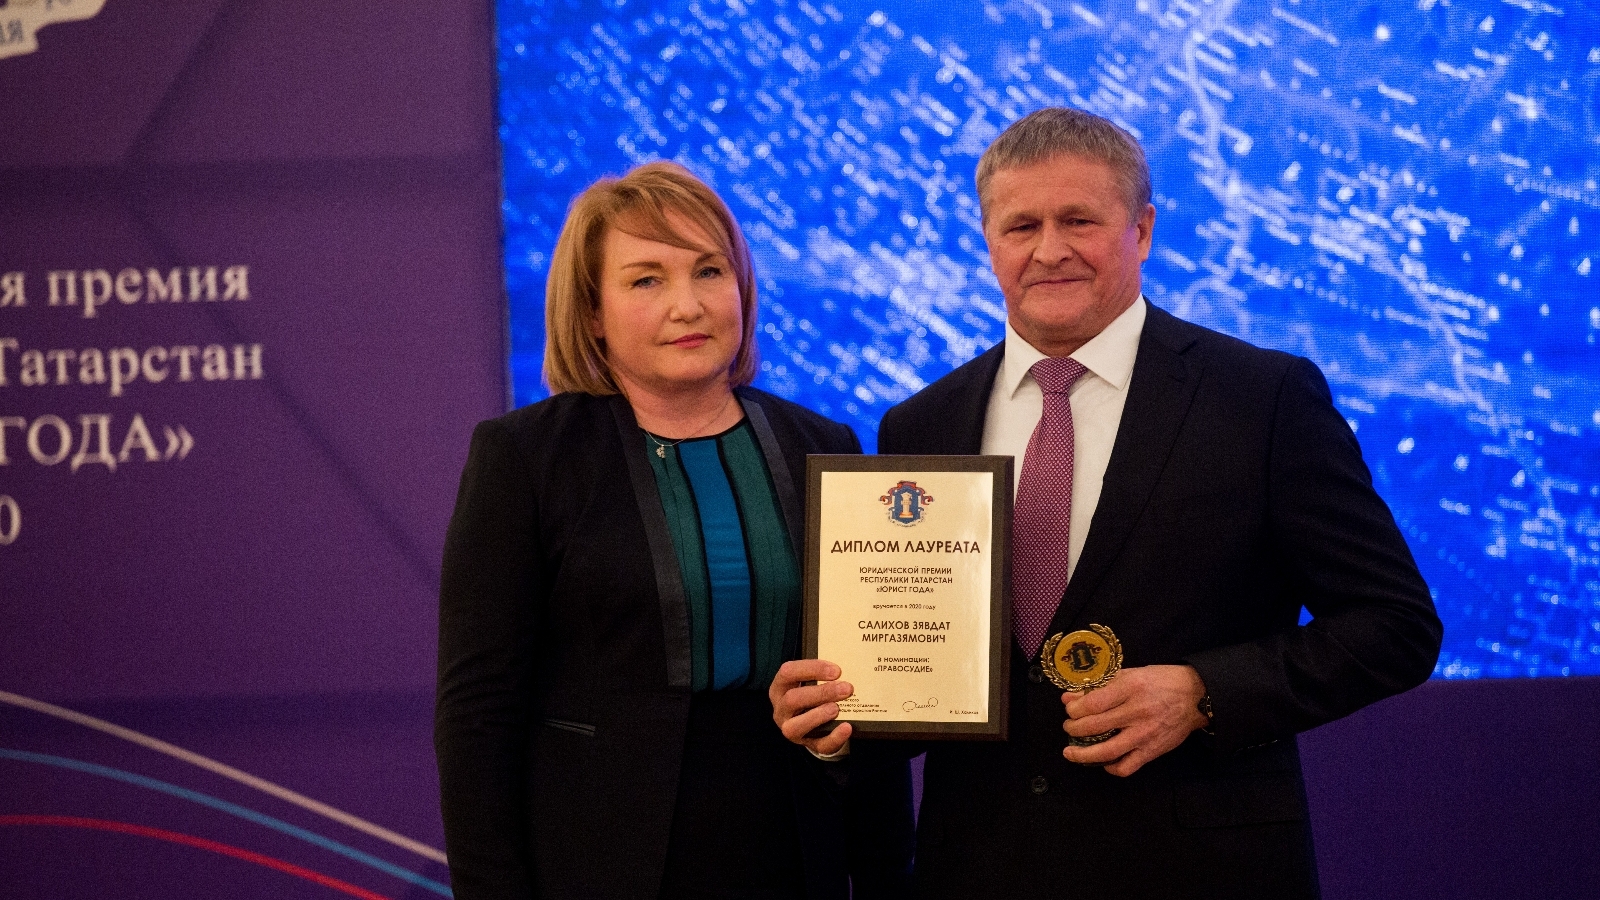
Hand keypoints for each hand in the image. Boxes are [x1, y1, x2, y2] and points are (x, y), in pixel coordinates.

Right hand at [770, 659, 853, 755]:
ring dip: (818, 715)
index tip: (836, 671)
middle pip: (792, 699)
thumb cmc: (811, 696)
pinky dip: (834, 737)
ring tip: (837, 708)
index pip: (787, 673)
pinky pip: (819, 744)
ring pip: (795, 726)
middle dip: (821, 692)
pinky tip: (846, 727)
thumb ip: (822, 676)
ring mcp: (790, 729)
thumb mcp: (810, 683)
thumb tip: (847, 667)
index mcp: (779, 688)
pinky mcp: (807, 744)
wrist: (814, 723)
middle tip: (846, 688)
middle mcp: (781, 709)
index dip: (811, 669)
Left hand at [1062, 664, 1207, 776]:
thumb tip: (1069, 697)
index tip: (1069, 710)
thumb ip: (1100, 686)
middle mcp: (1137, 712)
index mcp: (1131, 688)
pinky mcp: (1153, 751)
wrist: (1195, 696)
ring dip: (1083, 755)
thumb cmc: (1160, 681)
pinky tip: (1103, 762)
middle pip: (1094, 727)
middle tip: (1069, 727)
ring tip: (1070, 752)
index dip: (1074, 709)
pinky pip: (1126, 767)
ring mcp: (1145, 734)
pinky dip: (1111, 768)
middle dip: (1073, 729)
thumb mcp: (1130, 674)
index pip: (1093, 704)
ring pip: (1107, 752)